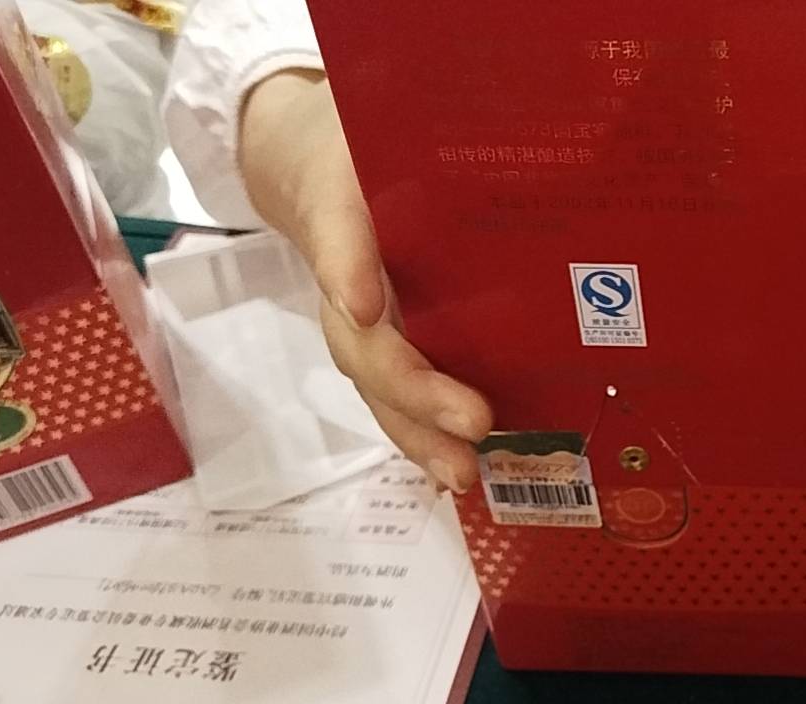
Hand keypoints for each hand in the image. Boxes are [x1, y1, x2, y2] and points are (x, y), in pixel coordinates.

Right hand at [238, 70, 491, 491]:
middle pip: (367, 343)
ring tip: (463, 472)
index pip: (340, 234)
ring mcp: (360, 320)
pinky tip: (465, 471)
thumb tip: (494, 140)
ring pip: (379, 385)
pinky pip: (399, 396)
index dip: (350, 267)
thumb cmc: (363, 148)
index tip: (366, 305)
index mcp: (341, 210)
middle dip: (415, 387)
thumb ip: (421, 133)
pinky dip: (427, 436)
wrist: (311, 164)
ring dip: (421, 432)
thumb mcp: (375, 128)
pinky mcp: (388, 344)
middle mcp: (346, 279)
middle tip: (473, 418)